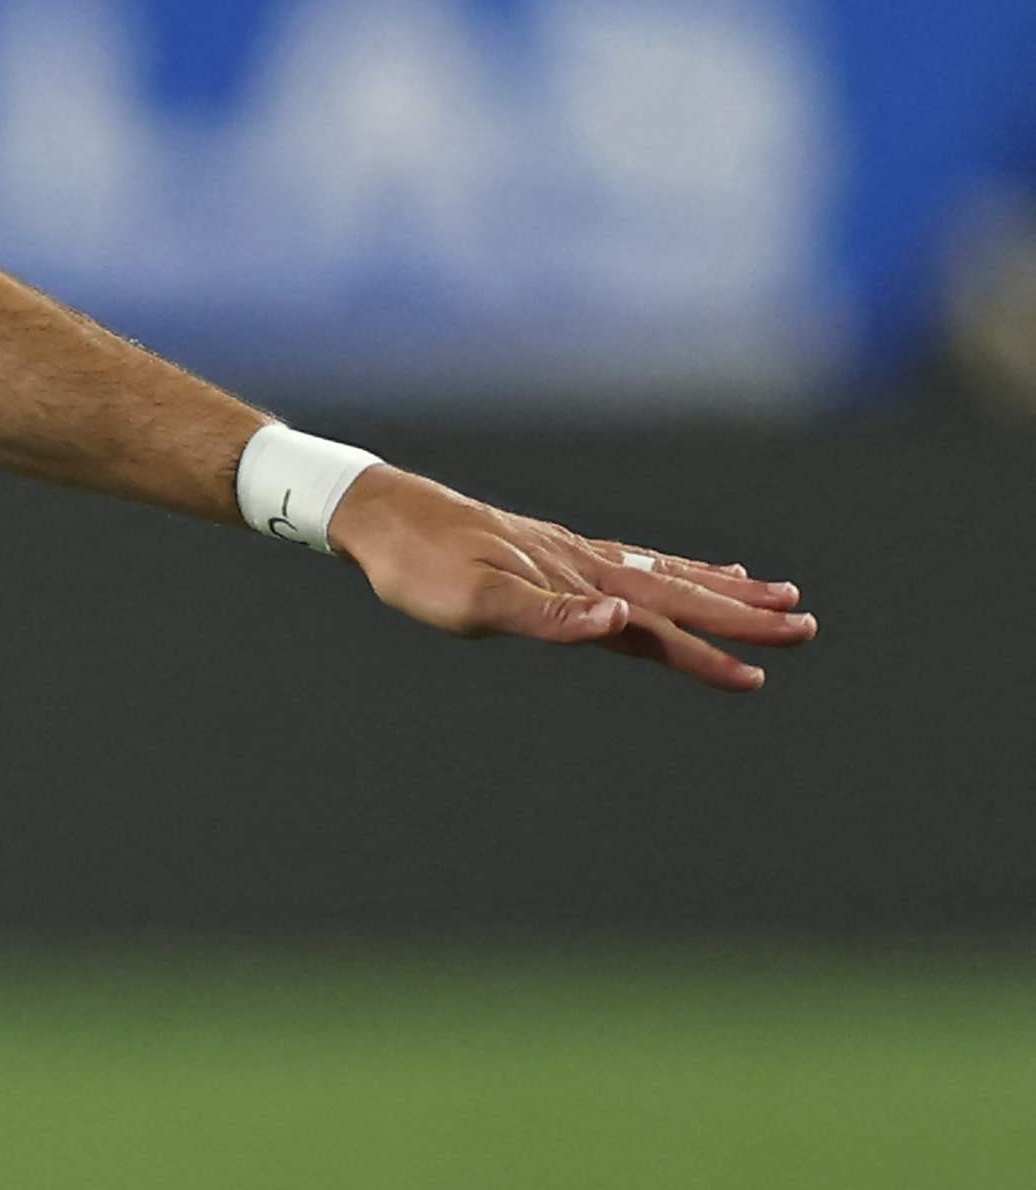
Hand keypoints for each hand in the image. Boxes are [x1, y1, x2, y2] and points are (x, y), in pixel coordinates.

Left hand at [333, 467, 813, 689]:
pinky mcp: (556, 550)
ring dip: (721, 589)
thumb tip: (620, 619)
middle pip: (679, 595)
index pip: (657, 626)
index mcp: (576, 586)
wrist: (382, 515)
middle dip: (743, 616)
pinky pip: (636, 560)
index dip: (708, 652)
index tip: (758, 674)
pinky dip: (676, 568)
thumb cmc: (419, 568)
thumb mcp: (472, 604)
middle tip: (807, 626)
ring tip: (777, 594)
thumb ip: (549, 616)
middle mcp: (587, 567)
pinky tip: (693, 570)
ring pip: (666, 574)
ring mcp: (575, 555)